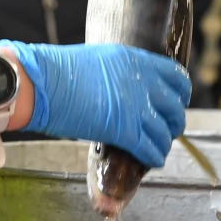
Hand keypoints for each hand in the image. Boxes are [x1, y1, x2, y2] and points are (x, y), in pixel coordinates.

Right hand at [0, 40, 190, 167]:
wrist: (40, 82)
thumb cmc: (58, 71)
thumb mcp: (99, 60)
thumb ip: (120, 74)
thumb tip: (125, 89)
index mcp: (136, 60)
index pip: (176, 77)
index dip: (180, 94)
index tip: (175, 103)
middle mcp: (142, 82)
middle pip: (175, 108)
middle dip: (173, 123)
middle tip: (164, 130)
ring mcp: (135, 107)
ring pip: (165, 132)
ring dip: (162, 143)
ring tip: (156, 148)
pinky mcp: (124, 130)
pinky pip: (150, 149)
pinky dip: (152, 157)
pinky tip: (149, 160)